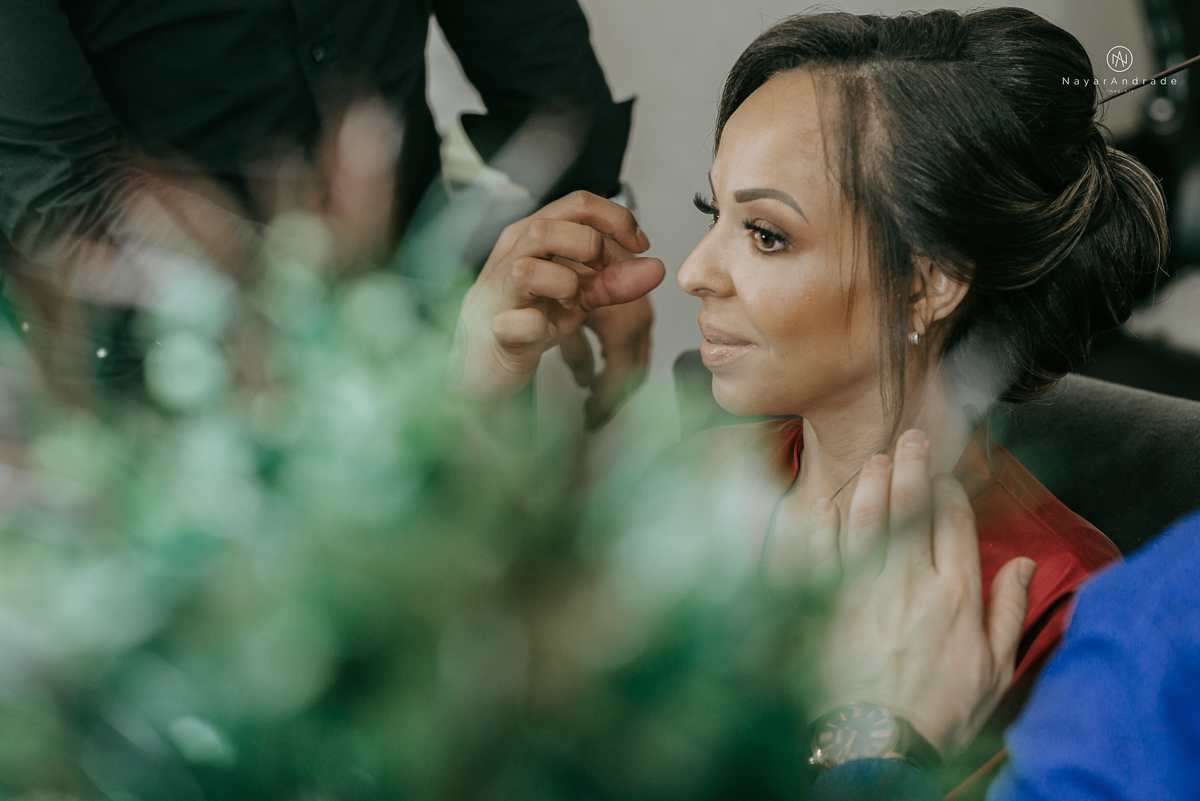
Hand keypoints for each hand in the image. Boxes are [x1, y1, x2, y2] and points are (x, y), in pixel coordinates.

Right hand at [449, 191, 663, 399]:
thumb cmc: (531, 315)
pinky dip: (537, 326)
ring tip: (571, 302)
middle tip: (600, 272)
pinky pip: (518, 322)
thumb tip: (656, 268)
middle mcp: (511, 254)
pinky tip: (542, 331)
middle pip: (548, 227)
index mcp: (532, 234)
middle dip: (589, 247)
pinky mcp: (495, 329)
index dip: (616, 218)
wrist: (490, 360)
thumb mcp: (578, 294)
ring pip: (528, 268)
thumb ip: (614, 281)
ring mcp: (498, 291)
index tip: (641, 243)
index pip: (577, 203)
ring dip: (564, 284)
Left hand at [787, 429, 1036, 756]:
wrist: (883, 744)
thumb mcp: (995, 668)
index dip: (950, 492)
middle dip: (912, 464)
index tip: (945, 477)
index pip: (954, 522)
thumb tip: (1025, 564)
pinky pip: (824, 552)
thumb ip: (1010, 610)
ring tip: (875, 458)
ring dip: (871, 481)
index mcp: (956, 593)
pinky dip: (824, 525)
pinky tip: (827, 503)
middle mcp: (912, 580)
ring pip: (868, 518)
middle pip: (911, 506)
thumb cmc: (942, 711)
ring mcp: (865, 587)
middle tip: (910, 438)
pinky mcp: (829, 601)